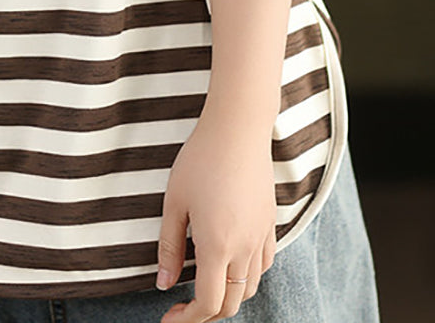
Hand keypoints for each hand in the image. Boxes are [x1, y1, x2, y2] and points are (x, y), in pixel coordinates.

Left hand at [155, 114, 276, 320]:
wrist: (237, 129)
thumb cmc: (200, 160)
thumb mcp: (174, 202)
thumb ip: (169, 246)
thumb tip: (164, 284)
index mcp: (217, 246)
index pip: (208, 303)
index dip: (188, 319)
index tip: (169, 318)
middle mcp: (244, 248)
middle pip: (232, 304)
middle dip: (207, 314)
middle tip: (182, 307)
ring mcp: (261, 237)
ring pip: (250, 287)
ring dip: (228, 296)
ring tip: (203, 285)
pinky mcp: (270, 224)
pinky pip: (264, 265)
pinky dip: (248, 277)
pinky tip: (229, 264)